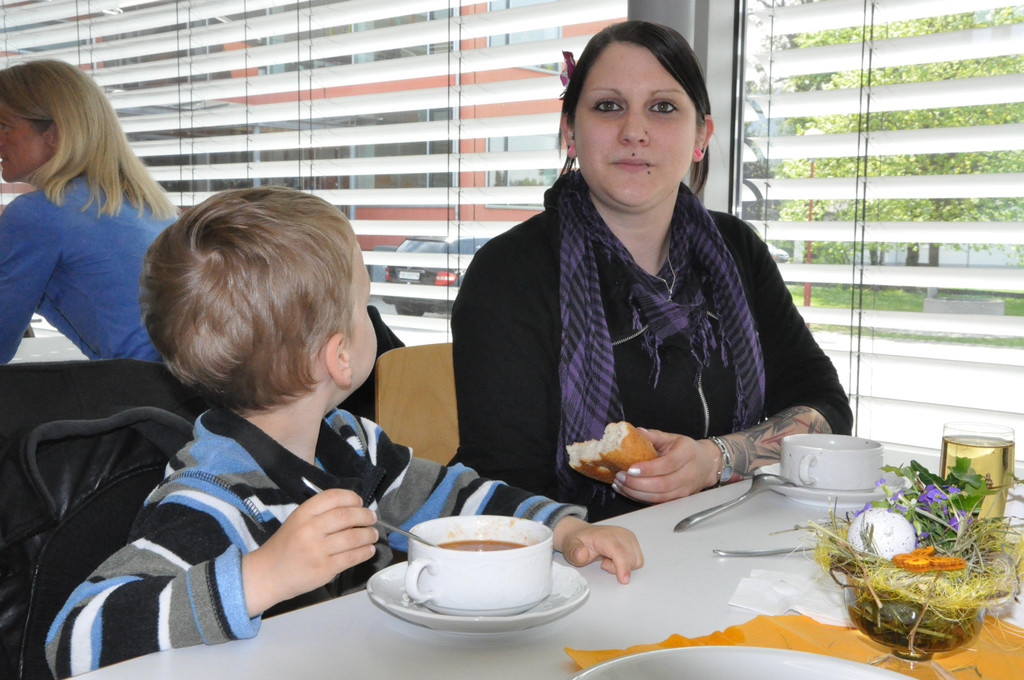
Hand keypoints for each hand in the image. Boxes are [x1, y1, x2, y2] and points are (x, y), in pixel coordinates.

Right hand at [242, 488, 377, 615]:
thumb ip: (320, 514)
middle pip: (346, 516)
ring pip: (353, 537)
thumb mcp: (297, 521)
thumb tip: (354, 509)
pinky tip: (369, 550)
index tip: (360, 502)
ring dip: (369, 535)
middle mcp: (310, 529)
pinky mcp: (324, 569)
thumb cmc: (286, 546)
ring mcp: (317, 550)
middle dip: (365, 516)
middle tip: (372, 518)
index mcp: (303, 514)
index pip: (332, 497)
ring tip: (373, 534)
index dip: (351, 497)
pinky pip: (352, 557)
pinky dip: (365, 552)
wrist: (268, 574)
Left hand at [552, 516, 642, 583]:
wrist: (581, 534)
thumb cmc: (577, 542)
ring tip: (608, 560)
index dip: (623, 565)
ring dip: (624, 566)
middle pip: (630, 558)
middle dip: (618, 568)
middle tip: (603, 563)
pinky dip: (628, 563)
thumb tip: (583, 554)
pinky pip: (637, 559)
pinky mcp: (632, 541)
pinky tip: (615, 558)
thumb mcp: (569, 548)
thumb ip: (574, 553)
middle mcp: (620, 533)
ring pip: (636, 560)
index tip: (624, 580)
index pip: (618, 550)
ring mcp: (628, 536)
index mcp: (604, 535)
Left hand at [610, 428, 719, 503]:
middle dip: (637, 483)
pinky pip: (657, 502)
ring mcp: (684, 489)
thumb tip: (635, 431)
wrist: (707, 464)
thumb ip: (654, 436)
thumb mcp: (672, 438)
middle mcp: (688, 474)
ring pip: (659, 497)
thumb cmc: (687, 450)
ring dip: (636, 493)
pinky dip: (639, 498)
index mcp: (687, 454)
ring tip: (619, 484)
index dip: (648, 469)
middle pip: (662, 485)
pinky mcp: (678, 499)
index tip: (630, 468)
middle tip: (620, 476)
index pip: (668, 464)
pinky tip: (626, 491)